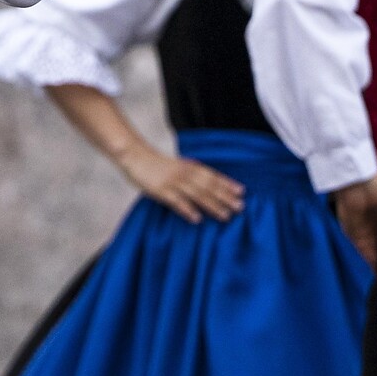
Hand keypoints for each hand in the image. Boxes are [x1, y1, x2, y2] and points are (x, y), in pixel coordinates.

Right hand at [118, 146, 243, 223]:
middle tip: (240, 207)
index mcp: (189, 166)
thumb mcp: (177, 164)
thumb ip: (191, 172)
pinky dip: (187, 210)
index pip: (212, 176)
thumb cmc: (156, 163)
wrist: (134, 156)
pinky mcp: (160, 191)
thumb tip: (208, 181)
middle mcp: (184, 173)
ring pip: (196, 195)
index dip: (227, 184)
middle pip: (208, 186)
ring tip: (225, 216)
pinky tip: (197, 219)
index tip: (242, 192)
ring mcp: (172, 182)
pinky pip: (176, 202)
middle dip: (225, 197)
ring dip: (212, 205)